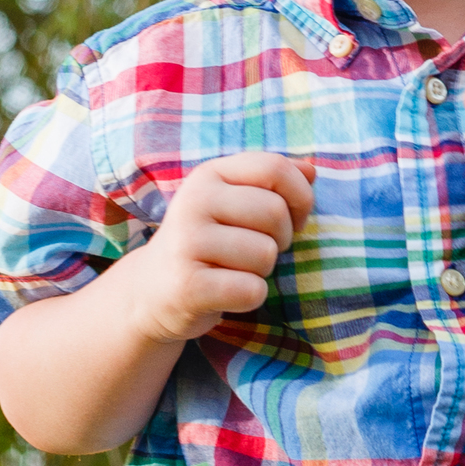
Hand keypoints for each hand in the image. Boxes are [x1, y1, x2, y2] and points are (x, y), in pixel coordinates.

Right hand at [126, 149, 315, 341]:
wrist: (153, 290)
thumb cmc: (208, 244)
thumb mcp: (234, 203)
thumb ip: (273, 183)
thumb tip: (311, 169)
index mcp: (209, 175)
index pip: (275, 168)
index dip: (300, 196)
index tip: (293, 218)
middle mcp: (193, 201)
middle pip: (275, 213)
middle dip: (280, 239)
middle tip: (255, 251)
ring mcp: (187, 242)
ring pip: (266, 254)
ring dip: (262, 270)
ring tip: (233, 270)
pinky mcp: (188, 285)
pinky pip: (252, 289)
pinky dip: (250, 297)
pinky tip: (226, 293)